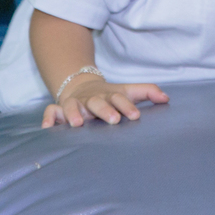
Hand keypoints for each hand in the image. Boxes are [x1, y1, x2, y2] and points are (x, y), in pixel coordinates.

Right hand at [41, 79, 168, 127]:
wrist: (81, 85)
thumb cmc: (109, 95)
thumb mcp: (127, 91)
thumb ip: (147, 92)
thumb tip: (167, 98)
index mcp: (109, 95)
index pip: (119, 98)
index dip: (127, 105)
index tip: (136, 116)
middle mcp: (92, 99)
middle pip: (97, 101)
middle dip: (104, 110)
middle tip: (113, 120)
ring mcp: (75, 103)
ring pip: (72, 105)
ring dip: (74, 112)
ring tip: (78, 124)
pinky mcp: (60, 109)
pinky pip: (51, 111)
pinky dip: (49, 118)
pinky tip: (48, 129)